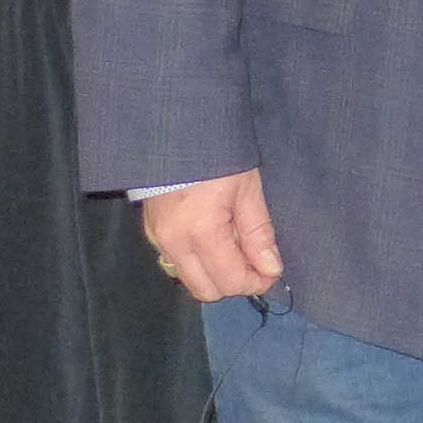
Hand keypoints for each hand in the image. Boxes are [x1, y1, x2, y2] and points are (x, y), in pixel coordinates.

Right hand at [144, 169, 280, 301]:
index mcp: (201, 233)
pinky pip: (177, 262)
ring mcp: (157, 239)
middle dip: (235, 282)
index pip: (231, 281)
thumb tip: (271, 269)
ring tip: (234, 246)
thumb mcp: (247, 190)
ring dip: (215, 274)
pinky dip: (198, 261)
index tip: (272, 271)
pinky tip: (213, 238)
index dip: (256, 282)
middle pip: (206, 290)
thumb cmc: (217, 156)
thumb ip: (258, 234)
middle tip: (255, 262)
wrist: (174, 131)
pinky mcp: (151, 232)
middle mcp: (173, 243)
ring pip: (189, 280)